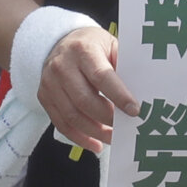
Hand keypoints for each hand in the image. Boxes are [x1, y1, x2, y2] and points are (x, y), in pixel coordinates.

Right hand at [36, 26, 135, 154]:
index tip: (134, 111)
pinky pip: (61, 124)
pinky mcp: (44, 96)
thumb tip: (142, 92)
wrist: (60, 42)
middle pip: (84, 100)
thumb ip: (123, 65)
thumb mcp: (110, 44)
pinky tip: (95, 144)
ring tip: (112, 138)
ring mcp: (50, 83)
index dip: (119, 96)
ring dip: (95, 132)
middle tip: (124, 128)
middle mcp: (62, 66)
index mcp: (83, 50)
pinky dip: (79, 138)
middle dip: (106, 118)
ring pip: (72, 116)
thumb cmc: (92, 45)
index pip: (101, 77)